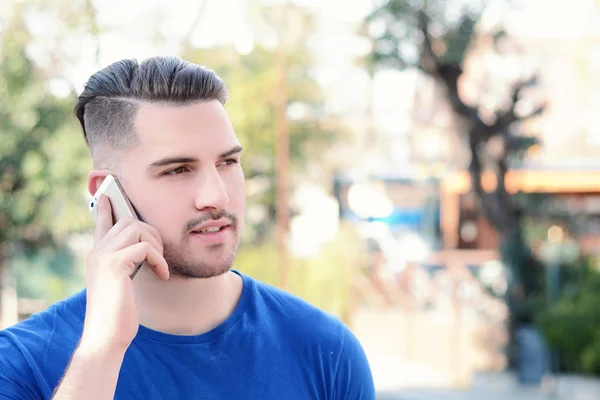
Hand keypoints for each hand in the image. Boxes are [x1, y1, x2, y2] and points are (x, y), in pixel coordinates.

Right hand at [80, 195, 168, 352]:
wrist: (106, 336)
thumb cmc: (117, 314)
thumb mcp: (121, 283)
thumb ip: (126, 263)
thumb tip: (144, 250)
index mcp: (97, 255)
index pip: (101, 222)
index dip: (107, 207)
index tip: (107, 193)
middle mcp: (97, 251)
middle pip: (128, 220)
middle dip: (151, 232)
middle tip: (158, 256)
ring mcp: (103, 256)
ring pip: (136, 227)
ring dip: (155, 245)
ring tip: (159, 266)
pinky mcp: (115, 265)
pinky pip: (144, 247)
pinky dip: (158, 259)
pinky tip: (161, 276)